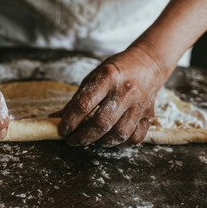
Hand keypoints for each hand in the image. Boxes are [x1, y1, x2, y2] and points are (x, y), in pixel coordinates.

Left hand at [55, 47, 170, 146]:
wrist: (148, 64)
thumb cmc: (116, 70)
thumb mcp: (93, 77)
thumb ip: (77, 99)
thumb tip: (56, 118)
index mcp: (107, 77)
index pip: (84, 104)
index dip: (70, 121)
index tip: (63, 130)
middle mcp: (125, 91)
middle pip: (101, 123)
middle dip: (83, 137)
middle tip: (73, 140)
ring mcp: (140, 104)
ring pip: (119, 134)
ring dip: (101, 142)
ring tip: (92, 139)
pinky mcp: (149, 115)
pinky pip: (134, 138)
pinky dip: (120, 144)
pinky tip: (110, 139)